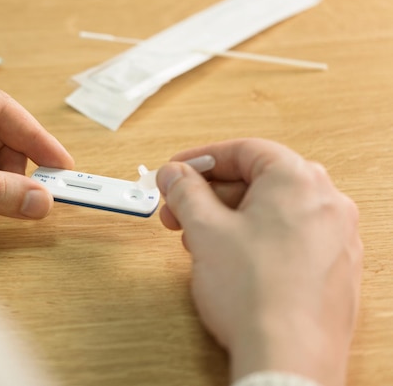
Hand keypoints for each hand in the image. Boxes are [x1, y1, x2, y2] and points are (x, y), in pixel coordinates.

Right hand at [156, 138, 361, 385]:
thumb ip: (185, 192)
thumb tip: (174, 175)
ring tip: (198, 240)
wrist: (287, 357)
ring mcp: (335, 236)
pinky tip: (229, 258)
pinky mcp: (333, 267)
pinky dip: (255, 238)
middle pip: (258, 180)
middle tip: (179, 209)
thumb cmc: (255, 294)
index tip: (175, 172)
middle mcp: (326, 201)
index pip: (243, 150)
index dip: (201, 159)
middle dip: (210, 194)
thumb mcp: (205, 230)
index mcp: (298, 180)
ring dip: (229, 218)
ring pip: (272, 210)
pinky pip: (289, 236)